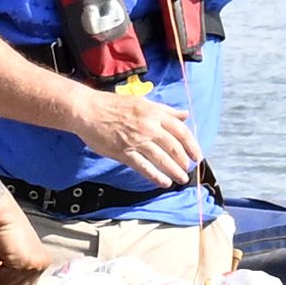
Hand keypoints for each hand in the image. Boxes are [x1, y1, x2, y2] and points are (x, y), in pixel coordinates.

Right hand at [71, 85, 204, 187]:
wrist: (88, 110)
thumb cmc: (113, 104)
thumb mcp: (143, 102)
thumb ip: (165, 110)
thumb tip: (185, 114)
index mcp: (155, 113)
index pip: (181, 131)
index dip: (192, 145)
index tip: (196, 155)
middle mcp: (149, 127)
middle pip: (174, 147)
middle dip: (184, 161)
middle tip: (188, 169)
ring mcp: (137, 141)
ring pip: (162, 159)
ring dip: (174, 171)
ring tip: (181, 179)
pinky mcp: (124, 152)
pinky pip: (144, 167)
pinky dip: (156, 176)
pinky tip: (164, 182)